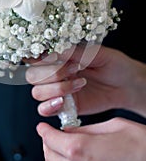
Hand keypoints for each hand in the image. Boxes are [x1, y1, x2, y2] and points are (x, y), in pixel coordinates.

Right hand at [26, 45, 145, 116]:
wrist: (126, 85)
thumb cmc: (113, 64)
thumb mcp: (97, 53)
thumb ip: (75, 52)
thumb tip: (54, 50)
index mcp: (59, 57)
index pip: (35, 56)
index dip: (34, 57)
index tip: (47, 56)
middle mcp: (54, 73)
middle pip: (32, 76)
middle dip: (51, 73)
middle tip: (74, 69)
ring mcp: (57, 90)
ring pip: (37, 92)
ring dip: (56, 89)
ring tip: (79, 84)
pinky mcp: (64, 106)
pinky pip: (44, 110)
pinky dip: (50, 106)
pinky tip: (64, 101)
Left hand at [37, 118, 145, 160]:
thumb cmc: (141, 146)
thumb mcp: (112, 125)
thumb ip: (85, 129)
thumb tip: (69, 130)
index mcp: (81, 149)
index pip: (50, 139)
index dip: (44, 130)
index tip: (43, 127)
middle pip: (48, 156)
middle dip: (46, 143)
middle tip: (50, 135)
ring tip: (55, 150)